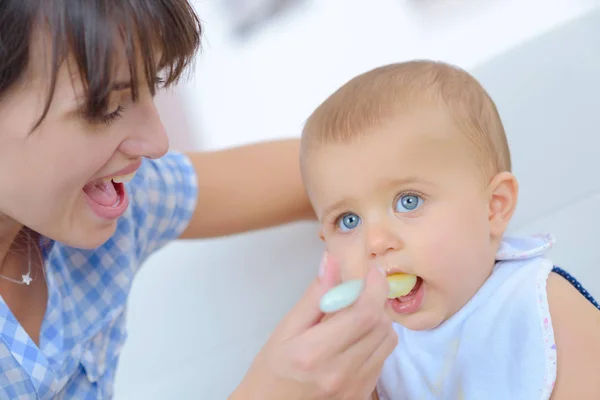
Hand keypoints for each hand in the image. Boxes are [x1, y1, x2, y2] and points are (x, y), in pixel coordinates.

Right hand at [231, 254, 396, 399]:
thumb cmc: (271, 370)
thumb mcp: (284, 330)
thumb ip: (314, 297)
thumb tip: (332, 261)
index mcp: (316, 352)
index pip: (364, 313)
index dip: (375, 287)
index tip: (372, 271)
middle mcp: (341, 372)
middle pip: (381, 325)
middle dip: (374, 301)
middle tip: (356, 294)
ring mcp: (356, 387)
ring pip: (388, 341)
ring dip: (377, 321)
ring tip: (354, 318)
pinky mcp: (364, 394)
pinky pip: (382, 359)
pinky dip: (374, 342)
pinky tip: (353, 340)